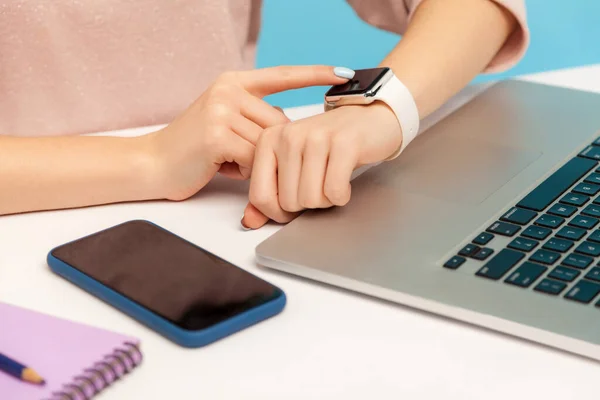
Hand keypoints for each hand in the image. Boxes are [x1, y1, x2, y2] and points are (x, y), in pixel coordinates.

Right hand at [142, 66, 348, 200]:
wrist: (152, 164)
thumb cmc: (194, 150)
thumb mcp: (226, 124)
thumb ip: (255, 120)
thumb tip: (289, 130)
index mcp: (233, 82)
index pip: (282, 75)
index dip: (315, 74)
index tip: (345, 74)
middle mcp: (228, 90)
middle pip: (278, 122)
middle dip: (267, 148)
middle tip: (235, 156)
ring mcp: (222, 109)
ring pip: (268, 142)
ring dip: (253, 161)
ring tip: (224, 160)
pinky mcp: (218, 133)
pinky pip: (253, 157)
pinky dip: (242, 169)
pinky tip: (219, 165)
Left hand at [242, 102, 401, 228]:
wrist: (369, 119)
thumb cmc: (328, 146)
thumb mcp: (292, 166)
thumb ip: (269, 194)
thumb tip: (250, 222)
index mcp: (268, 140)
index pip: (260, 197)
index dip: (278, 213)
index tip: (294, 204)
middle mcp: (288, 136)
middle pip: (289, 202)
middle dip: (308, 204)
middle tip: (320, 184)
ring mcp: (315, 137)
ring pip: (311, 199)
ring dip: (326, 200)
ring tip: (332, 179)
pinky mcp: (344, 143)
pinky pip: (334, 191)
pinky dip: (342, 195)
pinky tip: (345, 181)